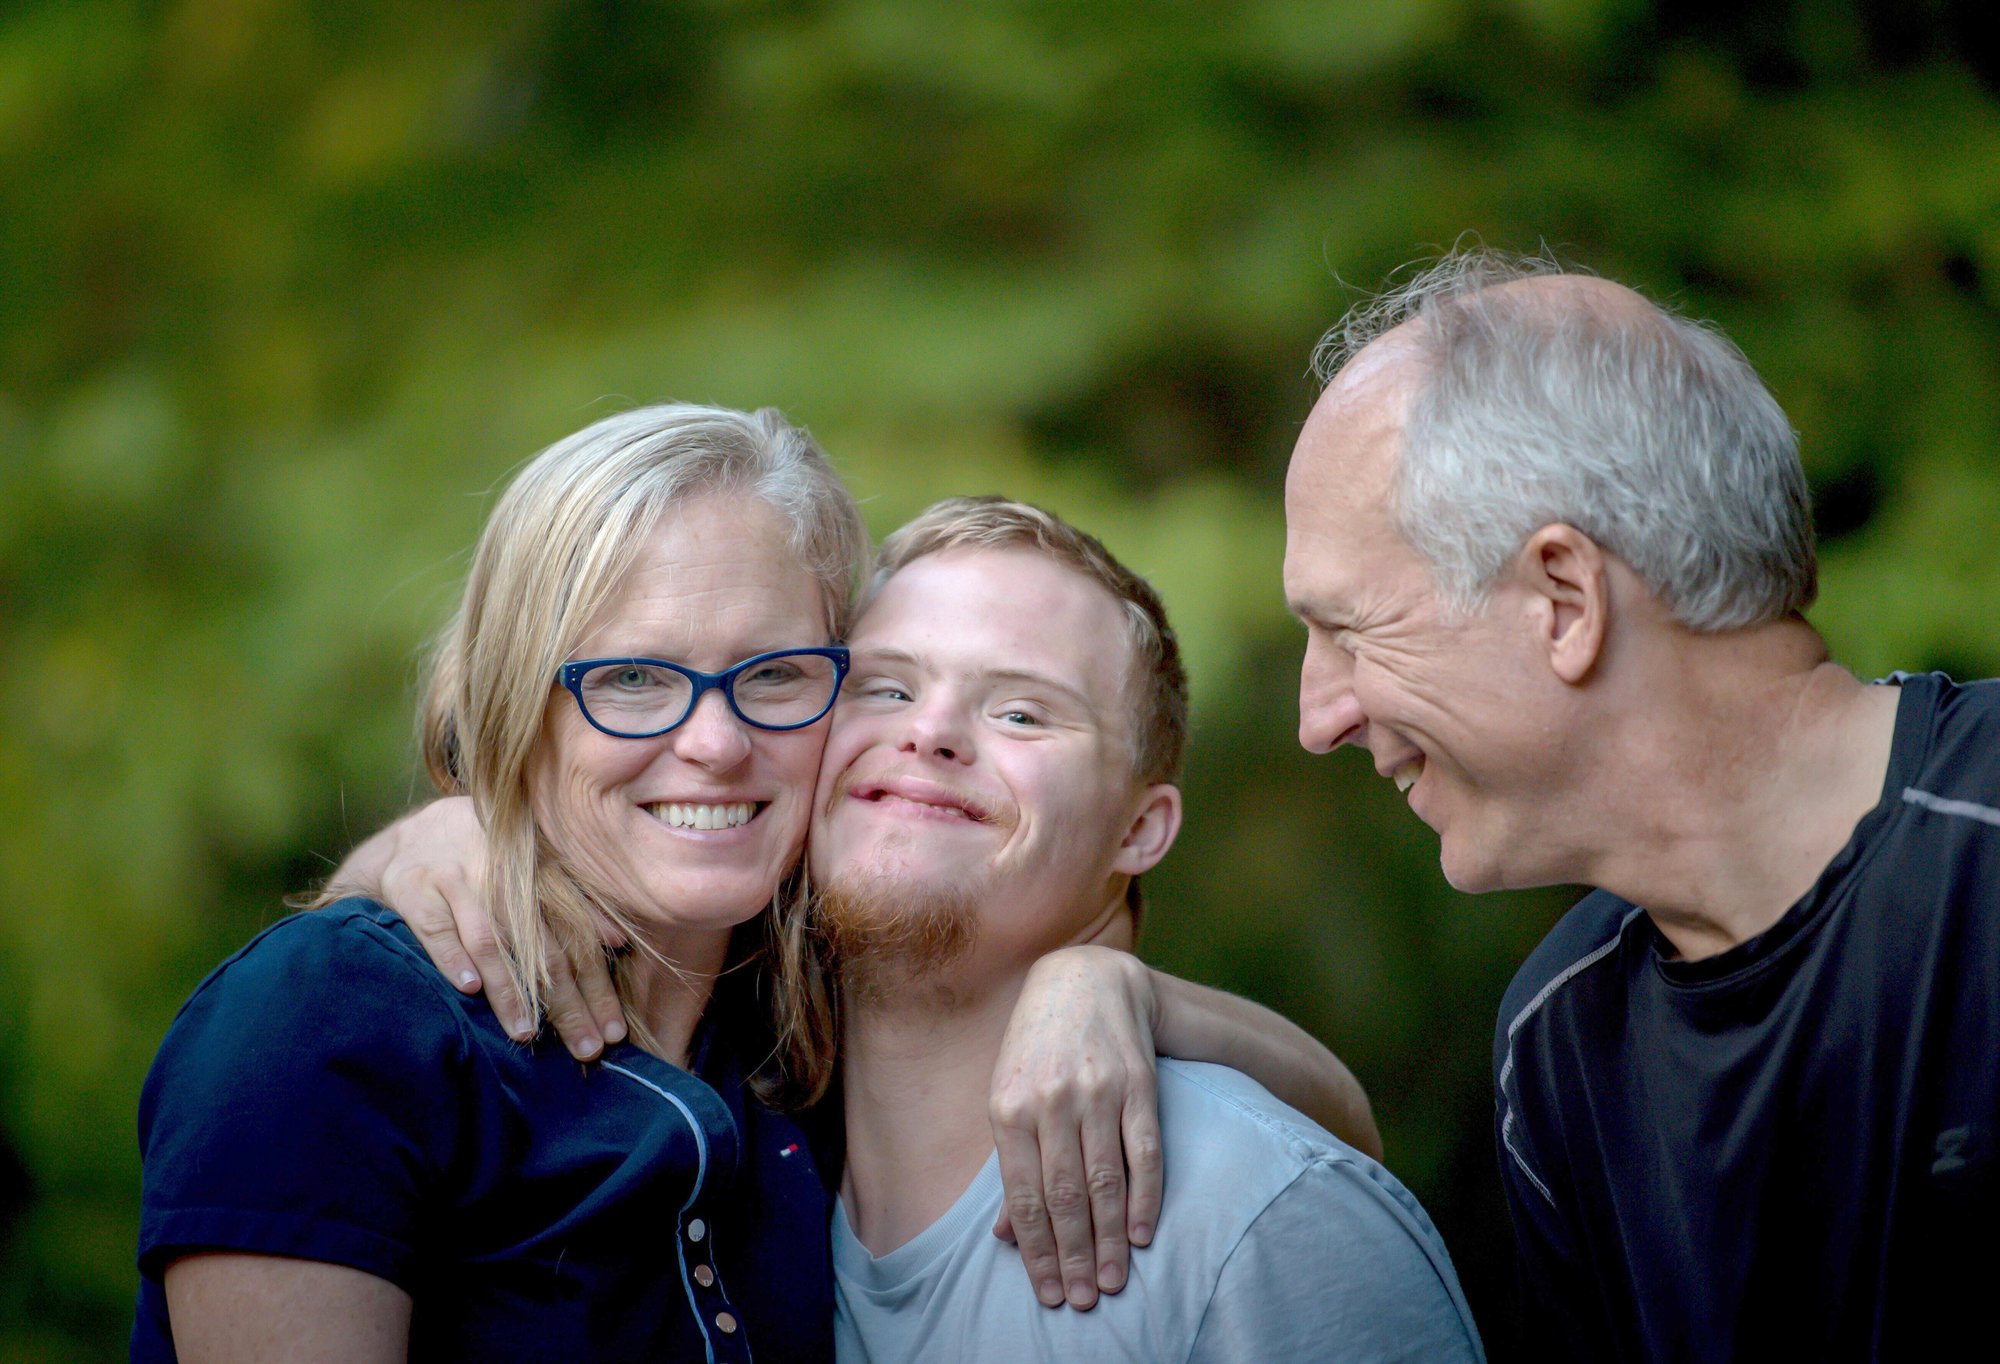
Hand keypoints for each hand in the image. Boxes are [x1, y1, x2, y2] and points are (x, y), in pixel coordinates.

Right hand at [338, 798, 625, 1059]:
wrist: (413, 837)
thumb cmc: (486, 862)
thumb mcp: (533, 871)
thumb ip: (576, 902)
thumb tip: (617, 941)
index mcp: (540, 871)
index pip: (578, 937)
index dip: (598, 986)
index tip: (614, 1030)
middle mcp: (503, 872)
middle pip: (542, 947)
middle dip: (566, 1002)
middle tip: (585, 1047)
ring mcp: (457, 878)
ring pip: (490, 941)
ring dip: (509, 990)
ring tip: (526, 1032)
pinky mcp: (414, 887)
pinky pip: (437, 929)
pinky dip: (453, 958)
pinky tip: (469, 990)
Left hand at [988, 946, 1162, 1310]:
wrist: (1084, 980)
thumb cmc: (1036, 1049)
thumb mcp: (1007, 1096)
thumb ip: (1010, 1164)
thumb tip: (1005, 1236)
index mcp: (1008, 1107)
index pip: (1025, 1197)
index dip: (1038, 1251)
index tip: (1051, 1292)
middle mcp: (1052, 1101)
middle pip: (1065, 1197)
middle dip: (1075, 1256)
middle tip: (1085, 1299)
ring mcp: (1098, 1092)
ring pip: (1106, 1181)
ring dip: (1111, 1239)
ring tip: (1115, 1281)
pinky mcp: (1138, 1085)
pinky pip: (1145, 1152)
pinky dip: (1146, 1198)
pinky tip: (1144, 1234)